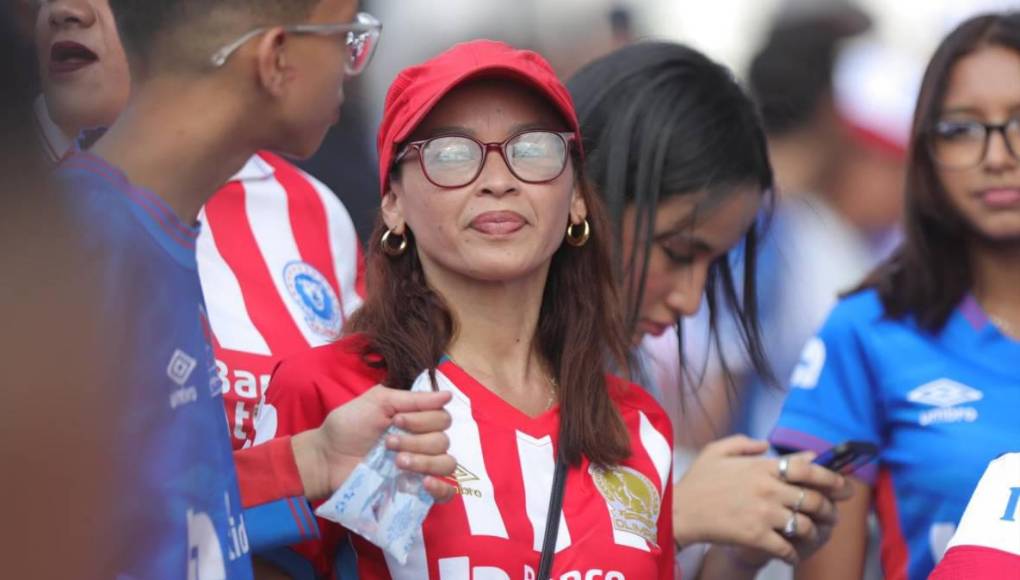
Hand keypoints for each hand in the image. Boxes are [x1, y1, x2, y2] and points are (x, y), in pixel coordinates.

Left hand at [291, 385, 456, 501]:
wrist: (326, 458)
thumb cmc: (348, 426)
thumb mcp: (378, 402)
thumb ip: (413, 399)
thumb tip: (448, 395)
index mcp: (416, 421)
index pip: (442, 419)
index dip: (423, 420)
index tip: (396, 420)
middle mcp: (422, 443)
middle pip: (443, 441)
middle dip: (416, 441)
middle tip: (388, 443)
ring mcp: (420, 468)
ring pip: (446, 464)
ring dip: (424, 461)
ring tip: (397, 462)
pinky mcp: (414, 491)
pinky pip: (446, 493)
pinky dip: (441, 488)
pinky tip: (425, 483)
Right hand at [673, 436, 852, 566]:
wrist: (679, 512)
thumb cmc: (696, 482)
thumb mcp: (716, 451)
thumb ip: (743, 443)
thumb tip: (766, 444)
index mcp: (761, 467)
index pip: (809, 469)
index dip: (833, 478)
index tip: (843, 487)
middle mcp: (768, 488)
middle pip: (814, 499)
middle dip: (830, 509)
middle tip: (831, 515)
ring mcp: (763, 513)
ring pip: (806, 525)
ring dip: (814, 532)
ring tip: (811, 535)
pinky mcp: (756, 536)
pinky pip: (788, 547)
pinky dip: (793, 553)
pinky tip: (790, 553)